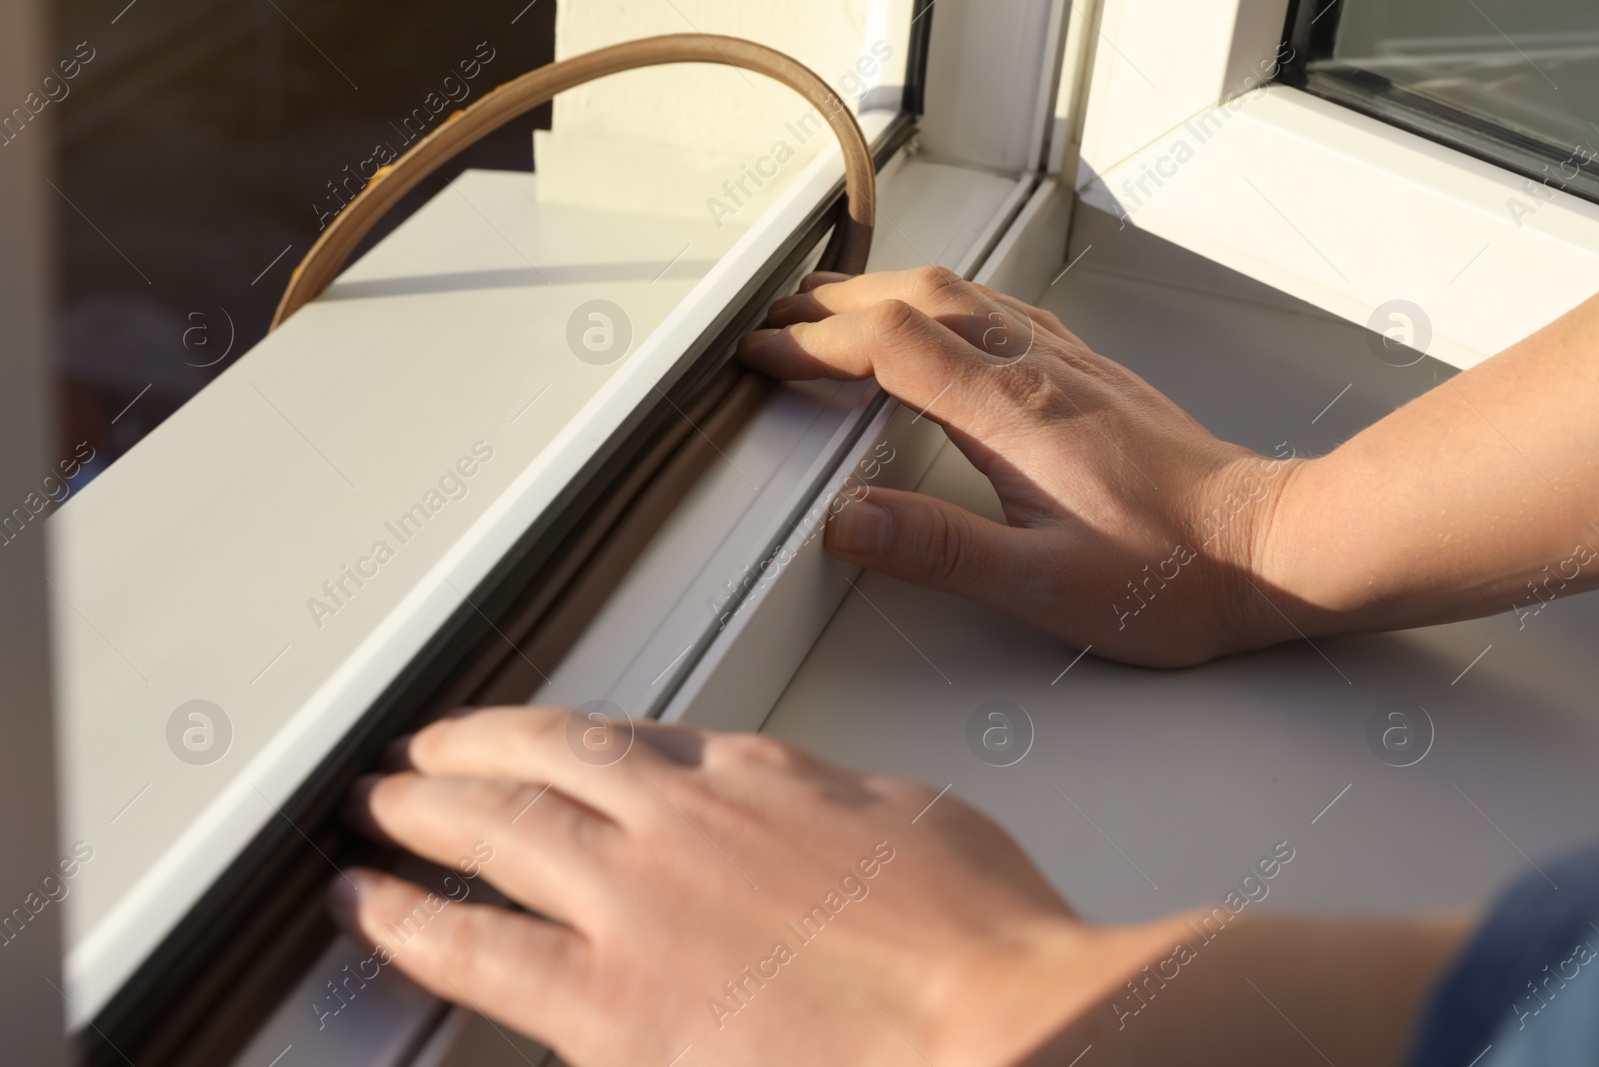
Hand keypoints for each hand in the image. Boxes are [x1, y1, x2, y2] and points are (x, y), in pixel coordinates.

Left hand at [331, 707, 1163, 1065]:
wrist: (994, 1024)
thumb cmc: (981, 939)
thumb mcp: (916, 824)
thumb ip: (836, 811)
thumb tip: (810, 815)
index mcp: (761, 775)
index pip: (634, 735)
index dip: (566, 737)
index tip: (537, 741)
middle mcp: (685, 817)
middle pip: (544, 758)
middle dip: (467, 752)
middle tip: (418, 753)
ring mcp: (639, 900)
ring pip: (497, 827)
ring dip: (422, 809)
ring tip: (375, 804)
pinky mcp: (612, 1001)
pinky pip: (477, 950)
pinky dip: (408, 922)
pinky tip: (368, 908)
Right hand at [737, 266, 1304, 666]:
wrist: (1275, 547)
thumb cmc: (1175, 575)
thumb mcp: (1046, 586)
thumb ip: (941, 550)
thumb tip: (849, 524)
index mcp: (1013, 414)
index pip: (891, 347)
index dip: (815, 345)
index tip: (765, 355)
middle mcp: (1039, 370)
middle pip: (918, 298)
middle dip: (836, 303)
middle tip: (778, 321)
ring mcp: (1070, 364)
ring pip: (961, 292)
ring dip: (887, 292)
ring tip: (836, 308)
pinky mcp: (1094, 374)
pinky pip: (1004, 309)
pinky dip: (948, 301)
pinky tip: (945, 320)